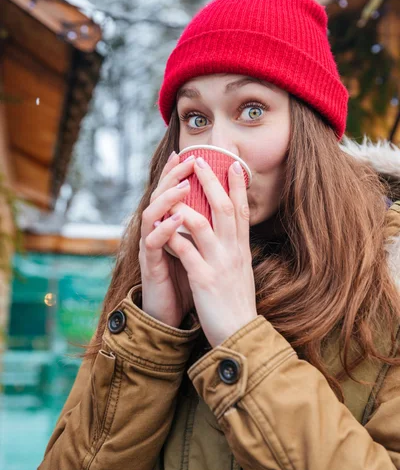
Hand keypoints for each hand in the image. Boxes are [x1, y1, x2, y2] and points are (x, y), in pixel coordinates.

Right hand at [139, 152, 195, 328]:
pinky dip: (164, 231)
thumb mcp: (198, 252)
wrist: (172, 316)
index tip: (192, 154)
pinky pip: (152, 245)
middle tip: (188, 160)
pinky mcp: (150, 266)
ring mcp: (151, 249)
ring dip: (167, 199)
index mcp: (170, 229)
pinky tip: (175, 220)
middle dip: (172, 177)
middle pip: (160, 197)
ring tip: (183, 186)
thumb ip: (203, 232)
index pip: (173, 195)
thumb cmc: (186, 282)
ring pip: (151, 216)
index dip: (178, 173)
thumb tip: (223, 212)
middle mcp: (157, 234)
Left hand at [167, 156, 257, 346]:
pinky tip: (161, 224)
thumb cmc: (236, 305)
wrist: (240, 335)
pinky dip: (174, 236)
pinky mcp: (204, 280)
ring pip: (203, 225)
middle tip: (200, 160)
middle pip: (225, 209)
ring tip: (174, 186)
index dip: (237, 186)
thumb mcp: (241, 273)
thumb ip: (234, 252)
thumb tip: (231, 234)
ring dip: (187, 204)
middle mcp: (233, 252)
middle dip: (211, 182)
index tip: (233, 164)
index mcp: (241, 250)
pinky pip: (186, 251)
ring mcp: (219, 264)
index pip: (241, 211)